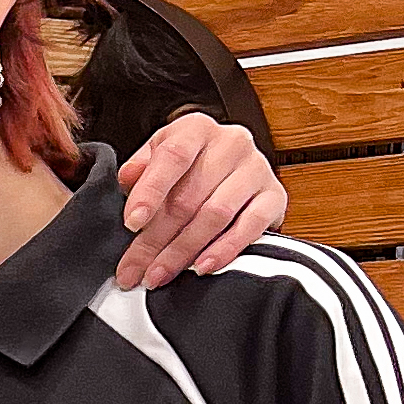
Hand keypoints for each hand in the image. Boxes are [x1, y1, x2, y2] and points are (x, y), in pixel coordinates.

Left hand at [113, 111, 286, 289]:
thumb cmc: (187, 167)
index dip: (150, 191)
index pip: (172, 156)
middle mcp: (231, 143)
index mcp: (196, 129)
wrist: (230, 169)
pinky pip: (251, 226)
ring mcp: (256, 169)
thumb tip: (128, 178)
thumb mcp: (156, 160)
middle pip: (189, 196)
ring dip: (183, 251)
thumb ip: (139, 170)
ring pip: (216, 215)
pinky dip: (225, 249)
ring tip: (159, 274)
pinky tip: (202, 267)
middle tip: (134, 268)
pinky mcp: (275, 196)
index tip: (132, 222)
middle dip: (156, 239)